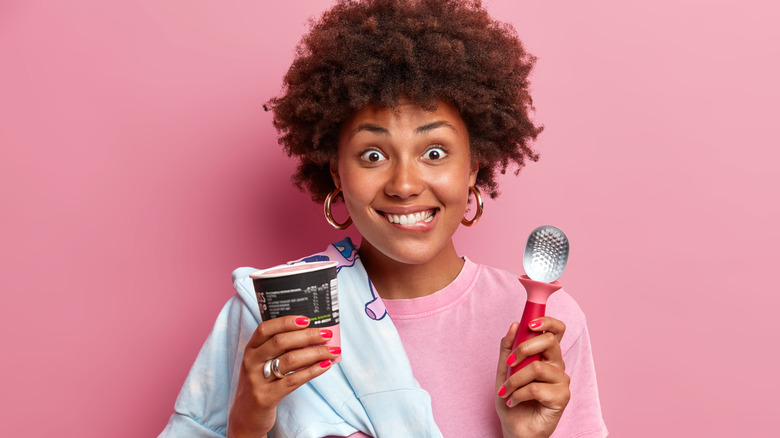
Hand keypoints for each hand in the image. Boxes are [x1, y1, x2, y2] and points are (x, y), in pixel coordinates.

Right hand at [227, 315, 340, 437]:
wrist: (245, 416)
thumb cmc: (261, 384)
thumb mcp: (262, 363)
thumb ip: (279, 349)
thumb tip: (312, 335)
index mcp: (251, 349)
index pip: (266, 328)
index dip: (286, 322)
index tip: (307, 319)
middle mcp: (251, 362)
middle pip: (281, 342)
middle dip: (307, 336)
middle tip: (327, 334)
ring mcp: (257, 380)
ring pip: (290, 360)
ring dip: (315, 353)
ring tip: (333, 350)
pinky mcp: (266, 397)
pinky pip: (293, 380)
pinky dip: (312, 371)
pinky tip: (325, 366)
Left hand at [494, 317, 570, 437]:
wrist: (514, 427)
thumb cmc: (512, 398)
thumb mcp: (504, 370)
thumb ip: (508, 347)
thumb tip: (514, 325)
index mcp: (546, 355)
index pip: (556, 330)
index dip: (547, 322)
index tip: (529, 324)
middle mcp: (557, 365)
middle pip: (550, 341)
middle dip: (523, 348)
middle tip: (510, 363)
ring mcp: (562, 381)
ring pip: (537, 367)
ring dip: (514, 379)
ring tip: (506, 391)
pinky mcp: (562, 397)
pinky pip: (536, 388)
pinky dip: (518, 394)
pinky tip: (513, 401)